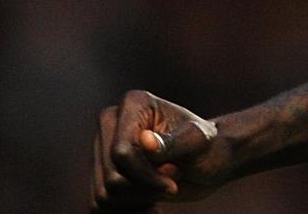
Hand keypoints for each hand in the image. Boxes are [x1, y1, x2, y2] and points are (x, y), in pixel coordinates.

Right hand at [91, 90, 230, 211]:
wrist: (208, 160)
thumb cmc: (207, 146)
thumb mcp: (197, 142)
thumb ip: (172, 143)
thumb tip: (145, 141)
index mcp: (133, 104)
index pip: (121, 153)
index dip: (146, 176)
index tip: (172, 184)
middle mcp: (111, 122)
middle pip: (111, 178)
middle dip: (144, 189)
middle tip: (171, 184)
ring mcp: (102, 148)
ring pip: (103, 195)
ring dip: (136, 202)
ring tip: (161, 191)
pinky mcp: (101, 171)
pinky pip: (99, 206)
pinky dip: (125, 211)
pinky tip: (149, 207)